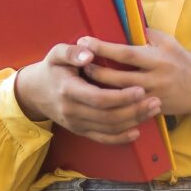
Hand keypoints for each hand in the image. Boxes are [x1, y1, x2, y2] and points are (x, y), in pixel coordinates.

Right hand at [14, 43, 162, 144]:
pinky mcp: (80, 131)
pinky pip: (102, 138)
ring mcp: (76, 124)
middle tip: (156, 101)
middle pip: (108, 116)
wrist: (35, 92)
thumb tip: (89, 53)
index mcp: (68, 90)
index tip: (140, 89)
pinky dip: (120, 138)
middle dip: (134, 110)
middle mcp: (72, 111)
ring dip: (133, 121)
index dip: (121, 97)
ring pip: (108, 128)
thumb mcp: (56, 54)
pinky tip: (136, 131)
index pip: (99, 98)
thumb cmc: (52, 68)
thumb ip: (72, 52)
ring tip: (153, 110)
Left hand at [78, 29, 190, 116]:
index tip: (85, 41)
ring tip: (83, 80)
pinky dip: (111, 104)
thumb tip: (123, 24)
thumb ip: (146, 35)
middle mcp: (154, 79)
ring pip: (119, 96)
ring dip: (99, 88)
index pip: (125, 53)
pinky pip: (127, 109)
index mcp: (157, 59)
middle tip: (78, 63)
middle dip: (95, 71)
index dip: (103, 47)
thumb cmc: (182, 60)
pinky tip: (98, 99)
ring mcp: (152, 97)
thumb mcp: (168, 42)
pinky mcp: (151, 110)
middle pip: (118, 78)